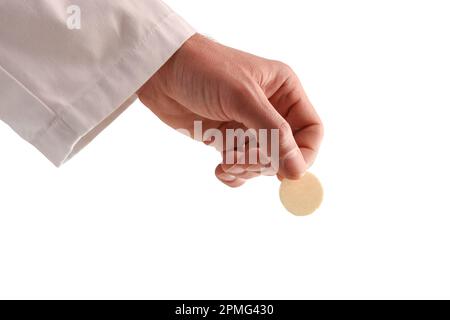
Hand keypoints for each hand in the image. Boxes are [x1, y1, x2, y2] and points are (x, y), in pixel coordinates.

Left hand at [138, 34, 322, 186]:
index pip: (311, 130)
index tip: (285, 172)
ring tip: (225, 160)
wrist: (160, 72)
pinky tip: (219, 169)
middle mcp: (271, 109)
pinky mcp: (228, 139)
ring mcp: (249, 126)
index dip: (303, 154)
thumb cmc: (204, 71)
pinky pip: (241, 168)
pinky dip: (233, 175)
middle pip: (286, 152)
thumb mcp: (243, 99)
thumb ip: (273, 134)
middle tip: (240, 159)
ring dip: (246, 168)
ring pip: (263, 163)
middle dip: (264, 162)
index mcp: (284, 90)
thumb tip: (298, 171)